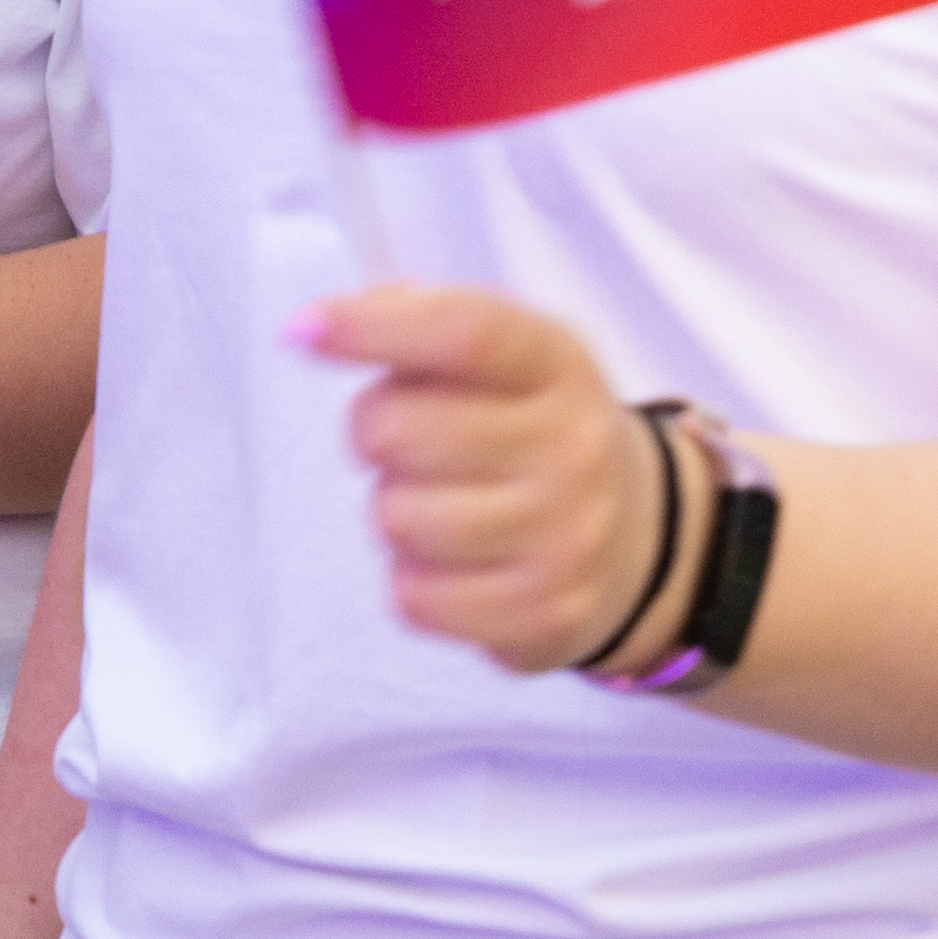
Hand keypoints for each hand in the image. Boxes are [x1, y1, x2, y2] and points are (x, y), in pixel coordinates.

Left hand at [303, 282, 681, 669]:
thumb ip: (424, 327)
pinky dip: (413, 579)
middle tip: (403, 440)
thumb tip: (316, 326)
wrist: (634, 535)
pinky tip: (454, 562)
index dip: (375, 326)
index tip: (302, 330)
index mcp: (559, 365)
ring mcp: (565, 535)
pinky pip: (413, 596)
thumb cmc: (533, 434)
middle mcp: (573, 446)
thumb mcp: (509, 362)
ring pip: (398, 518)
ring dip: (395, 511)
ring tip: (439, 503)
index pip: (465, 331)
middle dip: (374, 432)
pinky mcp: (543, 612)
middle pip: (402, 430)